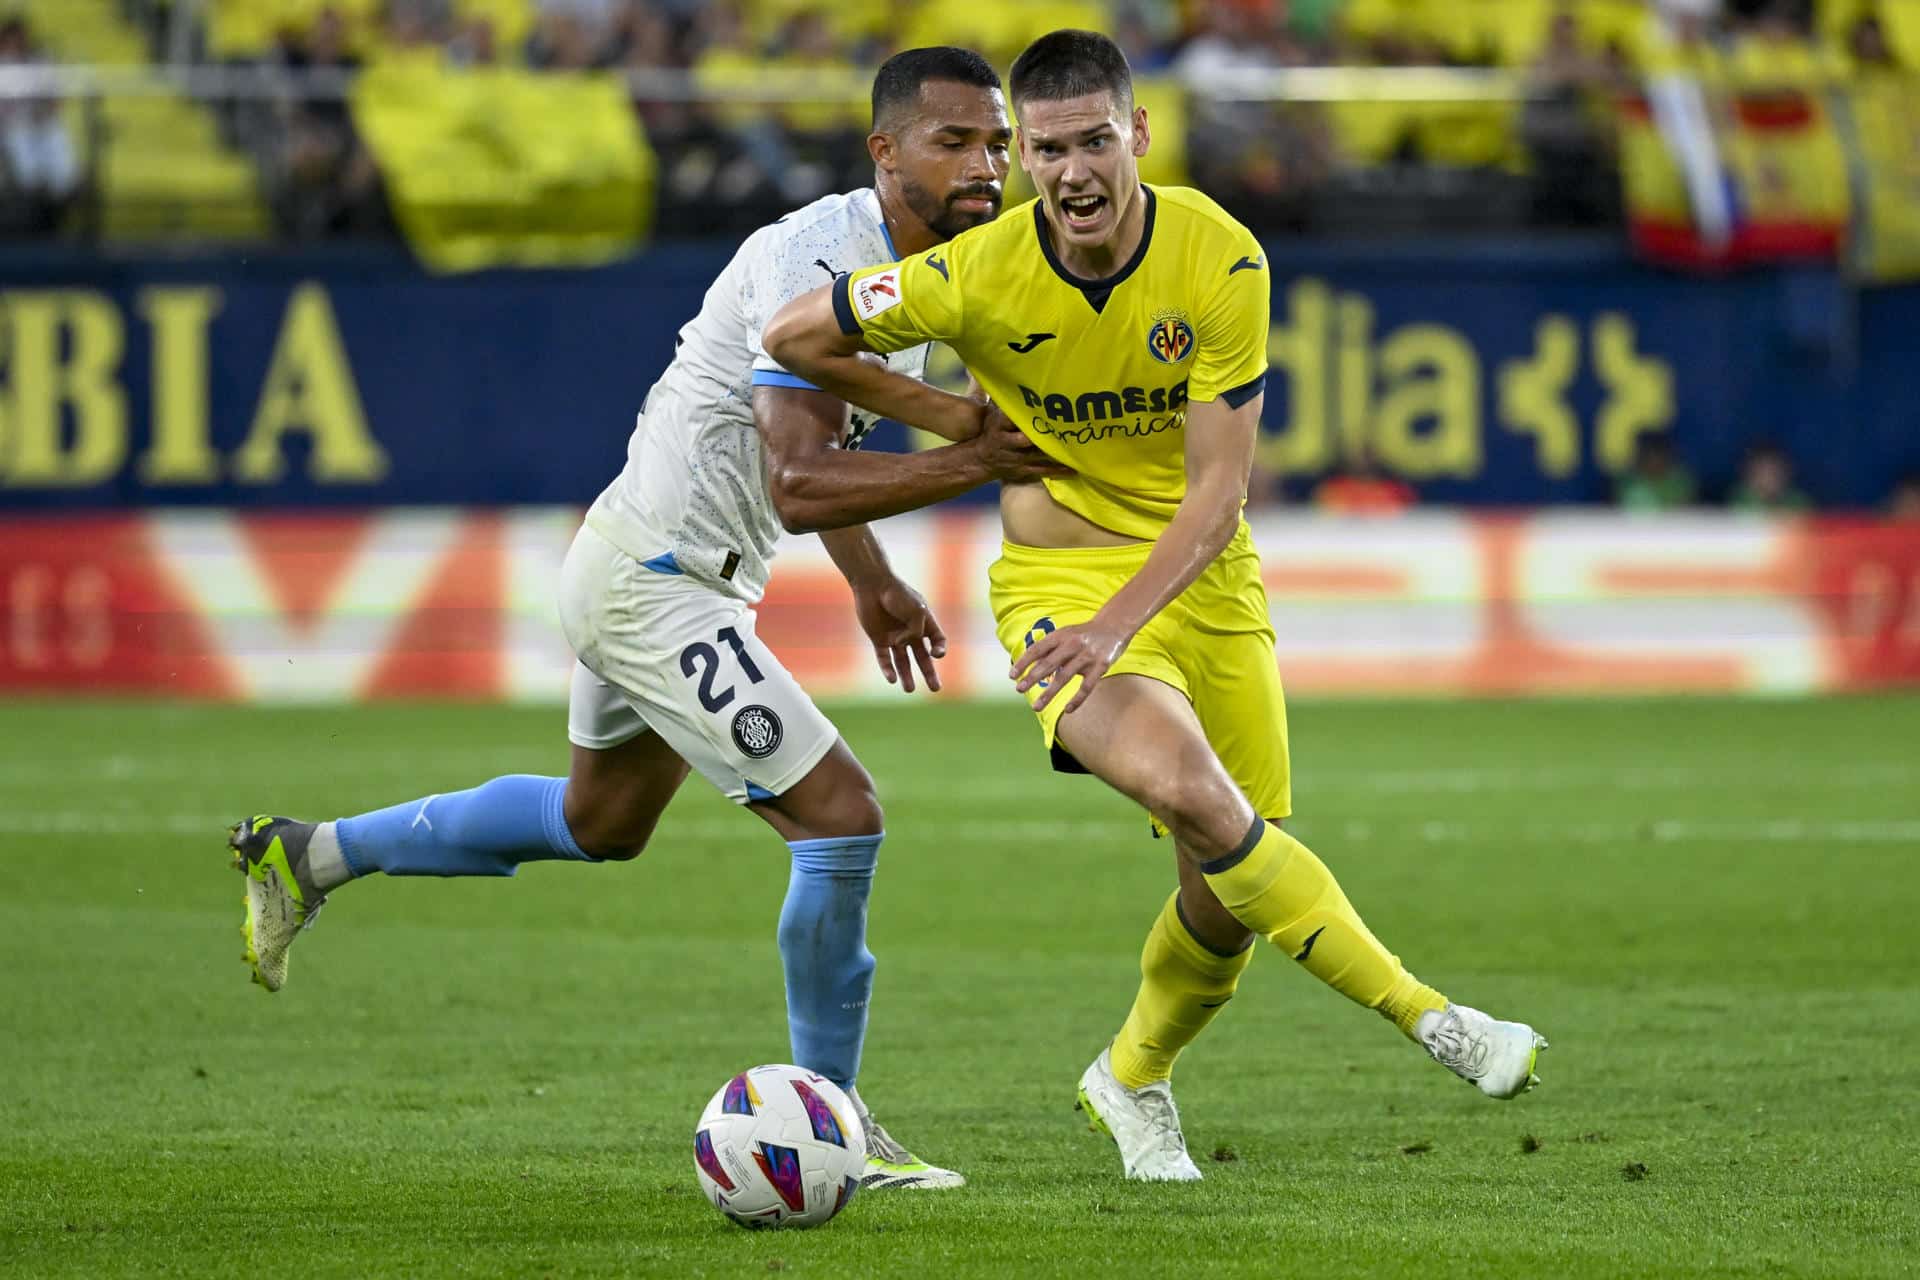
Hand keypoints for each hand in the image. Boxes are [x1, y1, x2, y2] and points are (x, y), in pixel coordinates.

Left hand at [852, 577, 946, 693]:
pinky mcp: (878, 639)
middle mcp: (910, 632)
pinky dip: (888, 669)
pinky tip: (892, 679)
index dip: (940, 649)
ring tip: (909, 690)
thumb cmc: (898, 594)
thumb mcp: (916, 611)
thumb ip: (915, 631)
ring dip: (906, 676)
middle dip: (929, 673)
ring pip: (902, 661)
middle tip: (936, 689)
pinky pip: (884, 658)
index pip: (938, 641)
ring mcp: (894, 636)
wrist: (873, 584)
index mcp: (925, 622)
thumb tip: (901, 645)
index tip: (937, 654)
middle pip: (922, 657)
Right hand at [971, 403, 1071, 485]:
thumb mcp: (992, 415)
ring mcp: (1016, 458)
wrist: (981, 460)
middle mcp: (1007, 442)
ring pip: (1038, 455)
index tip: (1039, 406)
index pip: (1009, 418)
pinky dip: (1058, 470)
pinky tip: (1073, 468)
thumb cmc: (991, 432)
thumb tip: (1015, 380)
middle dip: (1041, 435)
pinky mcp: (1024, 470)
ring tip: (1074, 448)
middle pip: (1025, 439)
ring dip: (1055, 452)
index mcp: (999, 426)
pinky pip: (1043, 470)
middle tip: (1063, 428)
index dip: (1023, 414)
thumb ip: (1004, 401)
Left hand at [1010, 612, 1133, 715]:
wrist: (1113, 626)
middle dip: (1031, 678)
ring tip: (1036, 706)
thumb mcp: (1064, 634)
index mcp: (1060, 636)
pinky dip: (1077, 699)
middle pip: (1048, 664)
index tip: (1012, 676)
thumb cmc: (1082, 634)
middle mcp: (1072, 645)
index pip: (1037, 650)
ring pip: (1064, 678)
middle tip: (1019, 689)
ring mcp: (1087, 656)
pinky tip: (1067, 710)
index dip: (1023, 662)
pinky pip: (1087, 687)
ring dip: (1049, 694)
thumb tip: (1027, 667)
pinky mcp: (1101, 666)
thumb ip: (1048, 649)